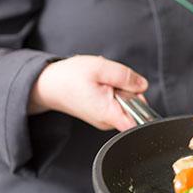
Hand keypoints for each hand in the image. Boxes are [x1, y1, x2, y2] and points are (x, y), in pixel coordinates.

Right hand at [28, 55, 147, 131]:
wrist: (48, 85)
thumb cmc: (69, 77)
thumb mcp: (101, 68)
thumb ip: (126, 77)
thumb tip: (143, 85)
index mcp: (109, 113)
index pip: (138, 123)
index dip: (144, 107)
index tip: (136, 94)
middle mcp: (108, 121)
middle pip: (136, 109)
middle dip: (130, 90)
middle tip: (112, 81)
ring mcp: (106, 120)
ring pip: (127, 104)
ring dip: (120, 89)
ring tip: (103, 82)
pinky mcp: (103, 115)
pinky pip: (118, 103)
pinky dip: (113, 92)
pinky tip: (101, 86)